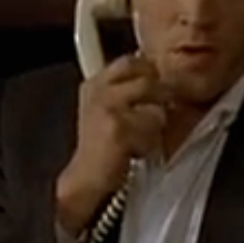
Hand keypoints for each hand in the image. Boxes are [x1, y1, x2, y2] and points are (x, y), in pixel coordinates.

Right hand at [55, 54, 167, 234]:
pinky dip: (149, 143)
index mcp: (94, 84)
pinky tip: (133, 152)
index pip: (131, 61)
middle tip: (153, 116)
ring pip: (156, 103)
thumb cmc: (100, 150)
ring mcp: (107, 106)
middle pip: (149, 77)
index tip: (154, 87)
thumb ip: (124, 91)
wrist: (85, 181)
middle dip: (158, 96)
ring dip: (154, 124)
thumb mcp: (104, 112)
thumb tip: (156, 77)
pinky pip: (153, 126)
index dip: (149, 73)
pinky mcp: (118, 127)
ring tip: (139, 139)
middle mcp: (98, 90)